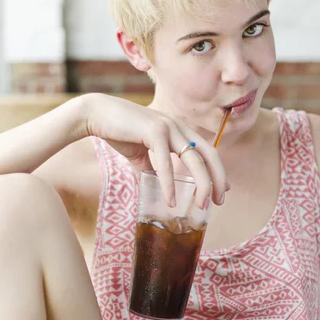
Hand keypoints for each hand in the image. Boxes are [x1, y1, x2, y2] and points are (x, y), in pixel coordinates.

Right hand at [81, 93, 228, 208]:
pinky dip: (169, 184)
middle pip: (209, 155)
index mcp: (180, 129)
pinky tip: (170, 200)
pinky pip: (166, 163)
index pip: (208, 151)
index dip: (218, 172)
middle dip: (217, 180)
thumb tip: (156, 189)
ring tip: (200, 206)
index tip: (222, 191)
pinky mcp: (154, 131)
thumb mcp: (141, 153)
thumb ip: (152, 168)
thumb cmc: (119, 132)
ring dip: (201, 185)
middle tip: (219, 202)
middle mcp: (179, 126)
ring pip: (194, 159)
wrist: (97, 114)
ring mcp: (168, 127)